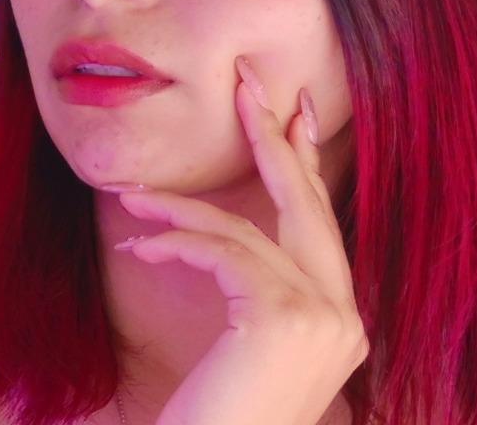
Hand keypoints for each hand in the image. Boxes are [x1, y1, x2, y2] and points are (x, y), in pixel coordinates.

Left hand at [113, 55, 368, 424]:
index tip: (294, 112)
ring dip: (181, 213)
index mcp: (340, 321)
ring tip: (131, 202)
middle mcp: (344, 316)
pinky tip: (139, 249)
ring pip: (248, 231)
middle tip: (248, 85)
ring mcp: (323, 317)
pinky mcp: (284, 318)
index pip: (323, 227)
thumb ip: (257, 290)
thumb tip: (229, 236)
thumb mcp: (246, 346)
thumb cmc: (220, 416)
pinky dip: (176, 243)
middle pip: (306, 206)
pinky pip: (224, 254)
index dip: (308, 165)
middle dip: (274, 138)